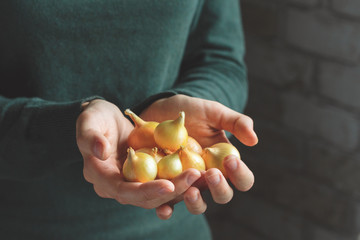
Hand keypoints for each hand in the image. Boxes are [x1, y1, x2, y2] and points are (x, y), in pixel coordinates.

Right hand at [76, 99, 201, 218]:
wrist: (105, 119)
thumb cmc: (95, 118)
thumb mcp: (88, 122)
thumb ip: (91, 137)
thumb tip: (100, 151)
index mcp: (102, 177)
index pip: (123, 191)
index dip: (146, 191)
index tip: (168, 185)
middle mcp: (118, 186)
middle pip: (145, 198)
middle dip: (171, 191)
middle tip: (193, 178)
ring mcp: (134, 182)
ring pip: (158, 194)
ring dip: (180, 188)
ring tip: (199, 176)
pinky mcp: (147, 175)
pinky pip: (165, 182)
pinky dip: (180, 180)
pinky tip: (198, 174)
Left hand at [141, 94, 257, 216]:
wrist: (160, 110)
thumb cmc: (191, 111)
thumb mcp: (214, 112)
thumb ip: (236, 122)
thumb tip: (254, 140)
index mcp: (225, 164)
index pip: (242, 179)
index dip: (240, 174)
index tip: (230, 160)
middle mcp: (208, 178)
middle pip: (223, 196)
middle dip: (220, 188)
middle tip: (212, 173)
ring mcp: (187, 184)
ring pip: (197, 205)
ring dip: (197, 203)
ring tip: (190, 192)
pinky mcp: (164, 186)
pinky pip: (166, 204)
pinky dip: (165, 209)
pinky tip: (163, 209)